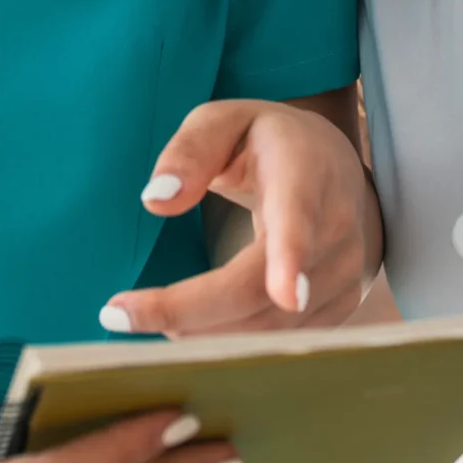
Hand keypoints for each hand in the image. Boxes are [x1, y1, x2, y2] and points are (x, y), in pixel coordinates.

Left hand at [98, 93, 383, 336]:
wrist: (335, 171)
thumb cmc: (268, 144)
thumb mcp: (224, 121)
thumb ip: (190, 150)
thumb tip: (157, 200)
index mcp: (306, 173)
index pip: (300, 217)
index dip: (293, 257)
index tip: (286, 294)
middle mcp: (336, 229)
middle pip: (268, 290)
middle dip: (192, 309)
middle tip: (118, 315)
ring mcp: (344, 274)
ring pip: (270, 326)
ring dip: (201, 331)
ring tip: (142, 316)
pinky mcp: (340, 307)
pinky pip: (281, 340)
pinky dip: (228, 341)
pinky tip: (186, 328)